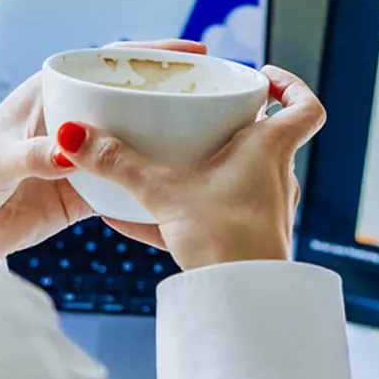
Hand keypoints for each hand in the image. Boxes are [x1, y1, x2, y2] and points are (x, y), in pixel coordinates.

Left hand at [0, 39, 207, 255]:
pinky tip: (182, 180)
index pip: (105, 62)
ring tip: (212, 133)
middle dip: (171, 89)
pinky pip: (126, 183)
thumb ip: (29, 155)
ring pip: (134, 138)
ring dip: (168, 135)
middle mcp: (71, 120)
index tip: (191, 50)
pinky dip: (151, 181)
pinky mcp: (83, 194)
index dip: (150, 53)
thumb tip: (68, 153)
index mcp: (48, 94)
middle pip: (130, 96)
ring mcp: (81, 157)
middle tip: (216, 89)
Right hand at [57, 66, 325, 268]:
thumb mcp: (163, 192)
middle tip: (202, 114)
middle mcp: (275, 178)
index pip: (306, 107)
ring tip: (165, 163)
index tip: (262, 76)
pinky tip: (131, 219)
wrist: (242, 301)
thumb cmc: (225, 240)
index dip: (291, 85)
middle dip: (235, 125)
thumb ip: (118, 164)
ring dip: (208, 169)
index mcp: (270, 151)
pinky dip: (181, 213)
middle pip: (270, 139)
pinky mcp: (244, 242)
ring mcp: (264, 212)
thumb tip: (72, 136)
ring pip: (240, 178)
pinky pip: (213, 216)